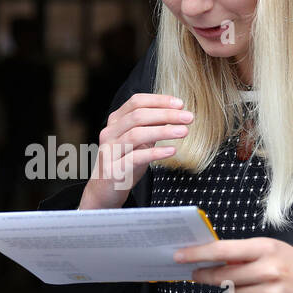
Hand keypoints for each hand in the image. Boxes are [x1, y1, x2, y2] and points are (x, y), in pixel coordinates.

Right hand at [79, 93, 193, 209]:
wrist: (104, 191)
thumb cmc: (124, 163)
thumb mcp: (137, 142)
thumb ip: (150, 127)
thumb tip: (175, 114)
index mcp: (115, 122)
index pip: (136, 102)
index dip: (159, 101)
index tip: (180, 104)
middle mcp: (109, 133)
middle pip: (138, 116)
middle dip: (166, 114)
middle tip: (188, 117)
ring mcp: (110, 151)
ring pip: (136, 134)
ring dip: (163, 131)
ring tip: (184, 131)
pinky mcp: (114, 170)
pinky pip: (135, 158)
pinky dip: (155, 152)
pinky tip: (171, 150)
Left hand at [173, 238, 292, 292]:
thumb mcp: (274, 250)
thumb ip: (245, 254)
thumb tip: (211, 257)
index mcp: (267, 249)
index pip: (223, 250)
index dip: (198, 254)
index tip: (180, 256)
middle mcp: (269, 271)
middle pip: (223, 277)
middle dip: (206, 275)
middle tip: (196, 274)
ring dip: (233, 290)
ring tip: (251, 285)